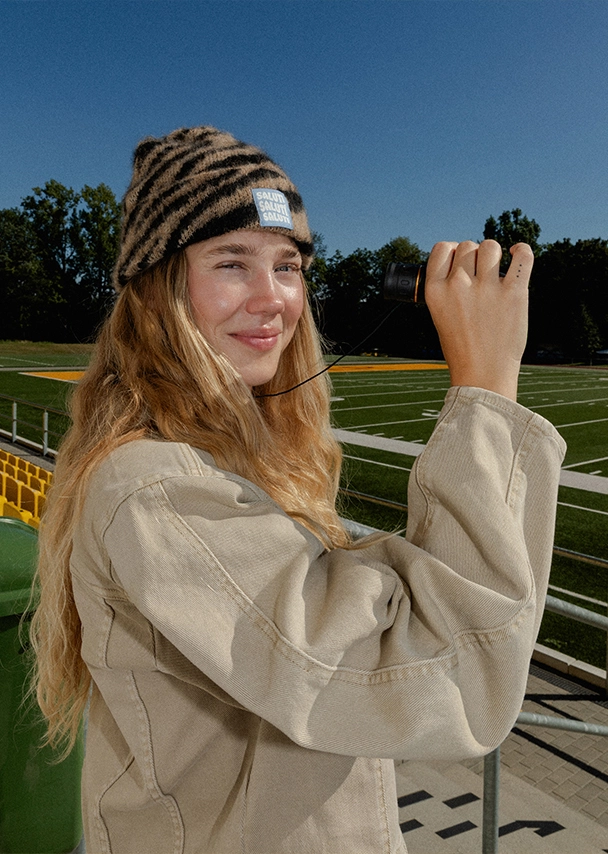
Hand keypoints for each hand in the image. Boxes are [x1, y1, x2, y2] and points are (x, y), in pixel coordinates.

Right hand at [424, 240, 533, 400]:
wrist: (482, 376)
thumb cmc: (462, 349)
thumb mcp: (440, 315)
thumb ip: (448, 287)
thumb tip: (467, 259)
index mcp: (435, 291)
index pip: (442, 248)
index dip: (453, 250)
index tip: (460, 260)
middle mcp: (458, 286)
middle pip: (467, 246)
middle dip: (474, 256)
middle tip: (480, 275)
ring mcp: (486, 289)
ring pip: (490, 247)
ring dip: (494, 255)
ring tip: (497, 271)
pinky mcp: (513, 293)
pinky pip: (522, 255)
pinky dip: (521, 250)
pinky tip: (517, 254)